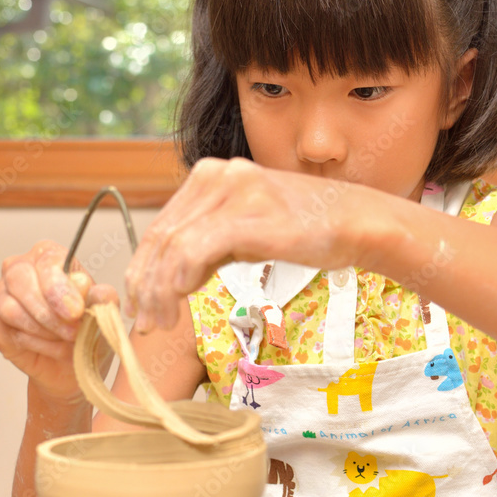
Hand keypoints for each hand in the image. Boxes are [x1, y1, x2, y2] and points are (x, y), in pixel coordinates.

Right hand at [0, 240, 118, 403]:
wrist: (72, 366)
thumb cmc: (88, 332)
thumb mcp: (104, 315)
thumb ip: (102, 299)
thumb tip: (94, 289)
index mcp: (50, 256)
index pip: (47, 259)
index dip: (59, 287)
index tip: (76, 311)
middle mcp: (21, 268)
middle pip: (20, 278)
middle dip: (49, 311)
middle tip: (73, 332)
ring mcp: (2, 294)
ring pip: (11, 307)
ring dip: (44, 330)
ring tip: (68, 341)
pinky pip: (6, 329)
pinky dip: (34, 342)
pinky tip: (54, 348)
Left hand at [124, 157, 373, 330]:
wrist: (358, 221)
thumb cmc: (308, 230)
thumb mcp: (248, 230)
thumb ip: (211, 244)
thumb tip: (173, 277)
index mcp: (211, 174)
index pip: (161, 226)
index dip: (141, 270)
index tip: (138, 305)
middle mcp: (216, 174)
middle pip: (160, 236)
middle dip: (144, 286)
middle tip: (143, 322)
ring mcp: (233, 190)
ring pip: (173, 246)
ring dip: (159, 291)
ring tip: (161, 322)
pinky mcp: (249, 214)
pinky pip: (197, 248)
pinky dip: (180, 277)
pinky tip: (181, 299)